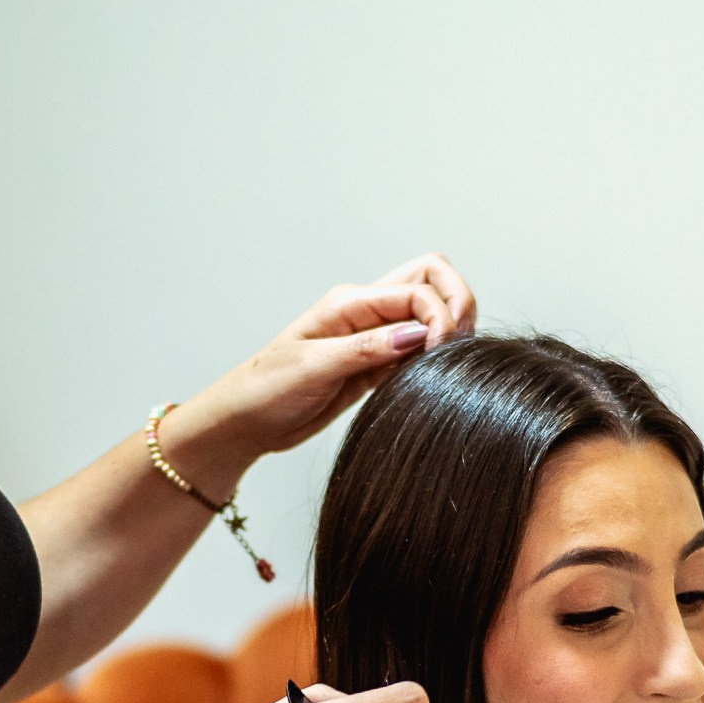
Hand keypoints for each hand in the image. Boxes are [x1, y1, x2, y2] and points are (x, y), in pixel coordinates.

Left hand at [156, 255, 476, 493]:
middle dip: (457, 303)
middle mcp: (367, 313)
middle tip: (457, 345)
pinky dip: (434, 357)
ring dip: (449, 330)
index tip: (436, 352)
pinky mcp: (377, 366)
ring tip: (448, 363)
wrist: (245, 422)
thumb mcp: (313, 368)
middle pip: (431, 280)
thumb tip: (417, 334)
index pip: (417, 289)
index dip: (439, 315)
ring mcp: (375, 338)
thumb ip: (366, 349)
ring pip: (430, 313)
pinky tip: (433, 378)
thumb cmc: (265, 390)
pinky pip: (419, 349)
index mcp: (350, 303)